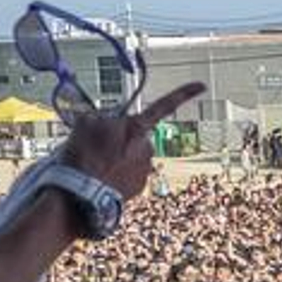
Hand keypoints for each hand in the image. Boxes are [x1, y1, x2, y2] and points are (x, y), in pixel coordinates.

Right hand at [61, 84, 204, 198]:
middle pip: (136, 136)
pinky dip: (118, 175)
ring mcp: (144, 169)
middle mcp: (146, 148)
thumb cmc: (81, 157)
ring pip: (132, 157)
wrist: (80, 196)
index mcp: (136, 127)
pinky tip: (101, 178)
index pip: (164, 105)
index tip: (201, 86)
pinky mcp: (139, 188)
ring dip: (118, 158)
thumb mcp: (83, 124)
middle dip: (122, 139)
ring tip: (95, 165)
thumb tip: (99, 123)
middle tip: (97, 146)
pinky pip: (129, 176)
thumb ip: (98, 118)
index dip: (183, 93)